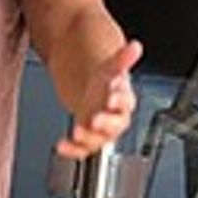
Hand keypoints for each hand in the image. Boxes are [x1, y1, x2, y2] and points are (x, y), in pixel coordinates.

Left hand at [56, 31, 141, 158]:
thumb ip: (122, 58)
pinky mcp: (88, 141)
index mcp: (123, 101)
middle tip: (95, 119)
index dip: (120, 101)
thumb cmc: (104, 83)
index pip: (126, 102)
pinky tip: (62, 145)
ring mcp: (101, 132)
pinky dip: (72, 150)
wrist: (92, 93)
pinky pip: (82, 150)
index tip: (111, 96)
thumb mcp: (110, 67)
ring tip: (77, 132)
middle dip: (106, 123)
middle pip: (116, 125)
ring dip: (89, 138)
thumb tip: (135, 46)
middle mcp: (115, 119)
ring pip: (100, 140)